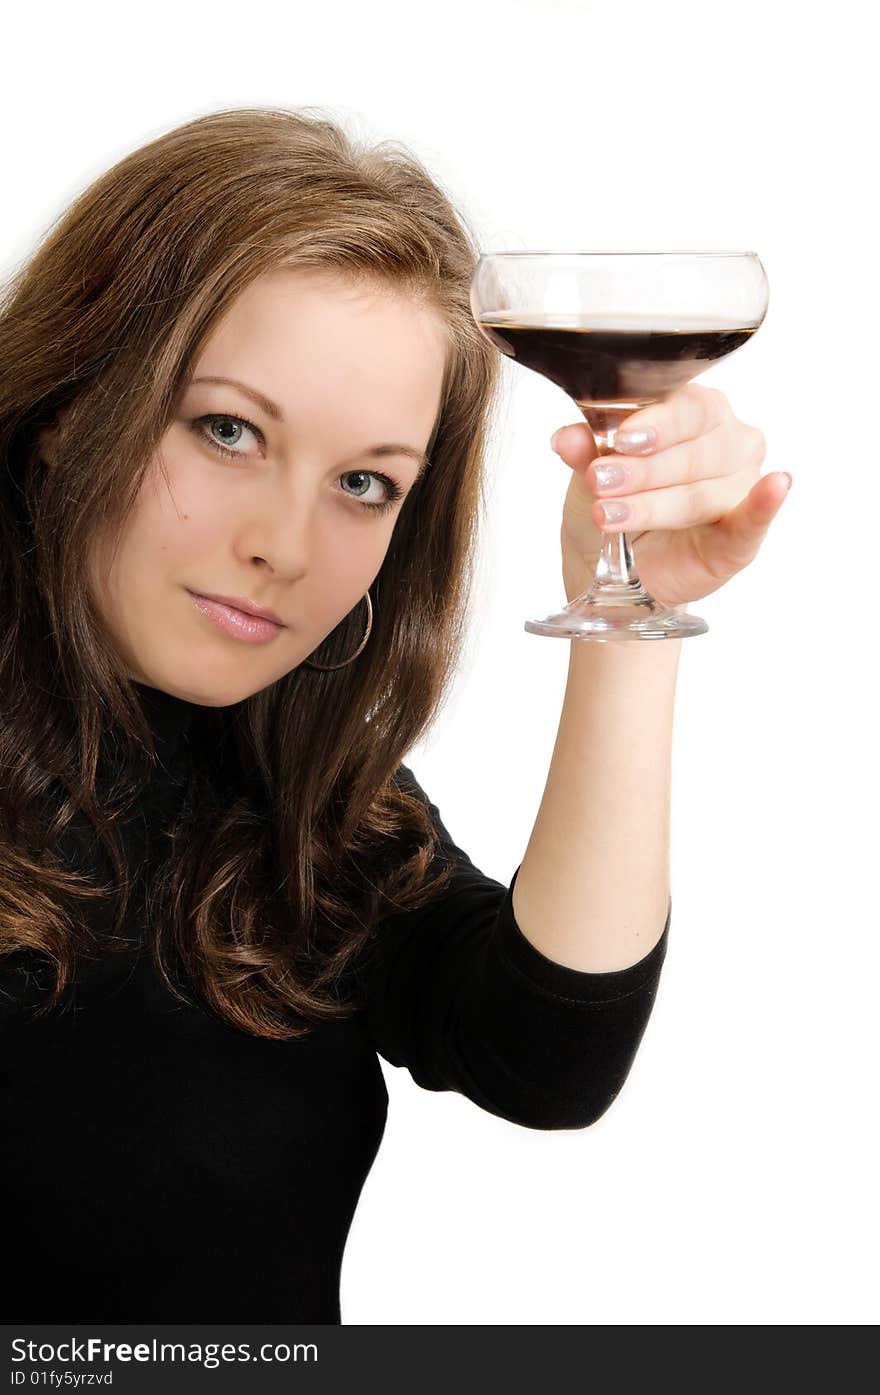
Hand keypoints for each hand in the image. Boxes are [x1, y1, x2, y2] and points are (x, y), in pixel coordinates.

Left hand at [554, 385, 791, 608]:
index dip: (657, 422)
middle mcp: (728, 443)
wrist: (613, 567)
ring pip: (702, 493)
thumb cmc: (613, 501)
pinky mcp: (743, 537)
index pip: (688, 407)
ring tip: (609, 515)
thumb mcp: (590, 472)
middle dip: (642, 471)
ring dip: (654, 505)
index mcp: (696, 412)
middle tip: (599, 483)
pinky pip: (757, 518)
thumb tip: (565, 436)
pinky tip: (776, 487)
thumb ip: (585, 450)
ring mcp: (741, 489)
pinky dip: (765, 504)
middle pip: (694, 452)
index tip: (621, 439)